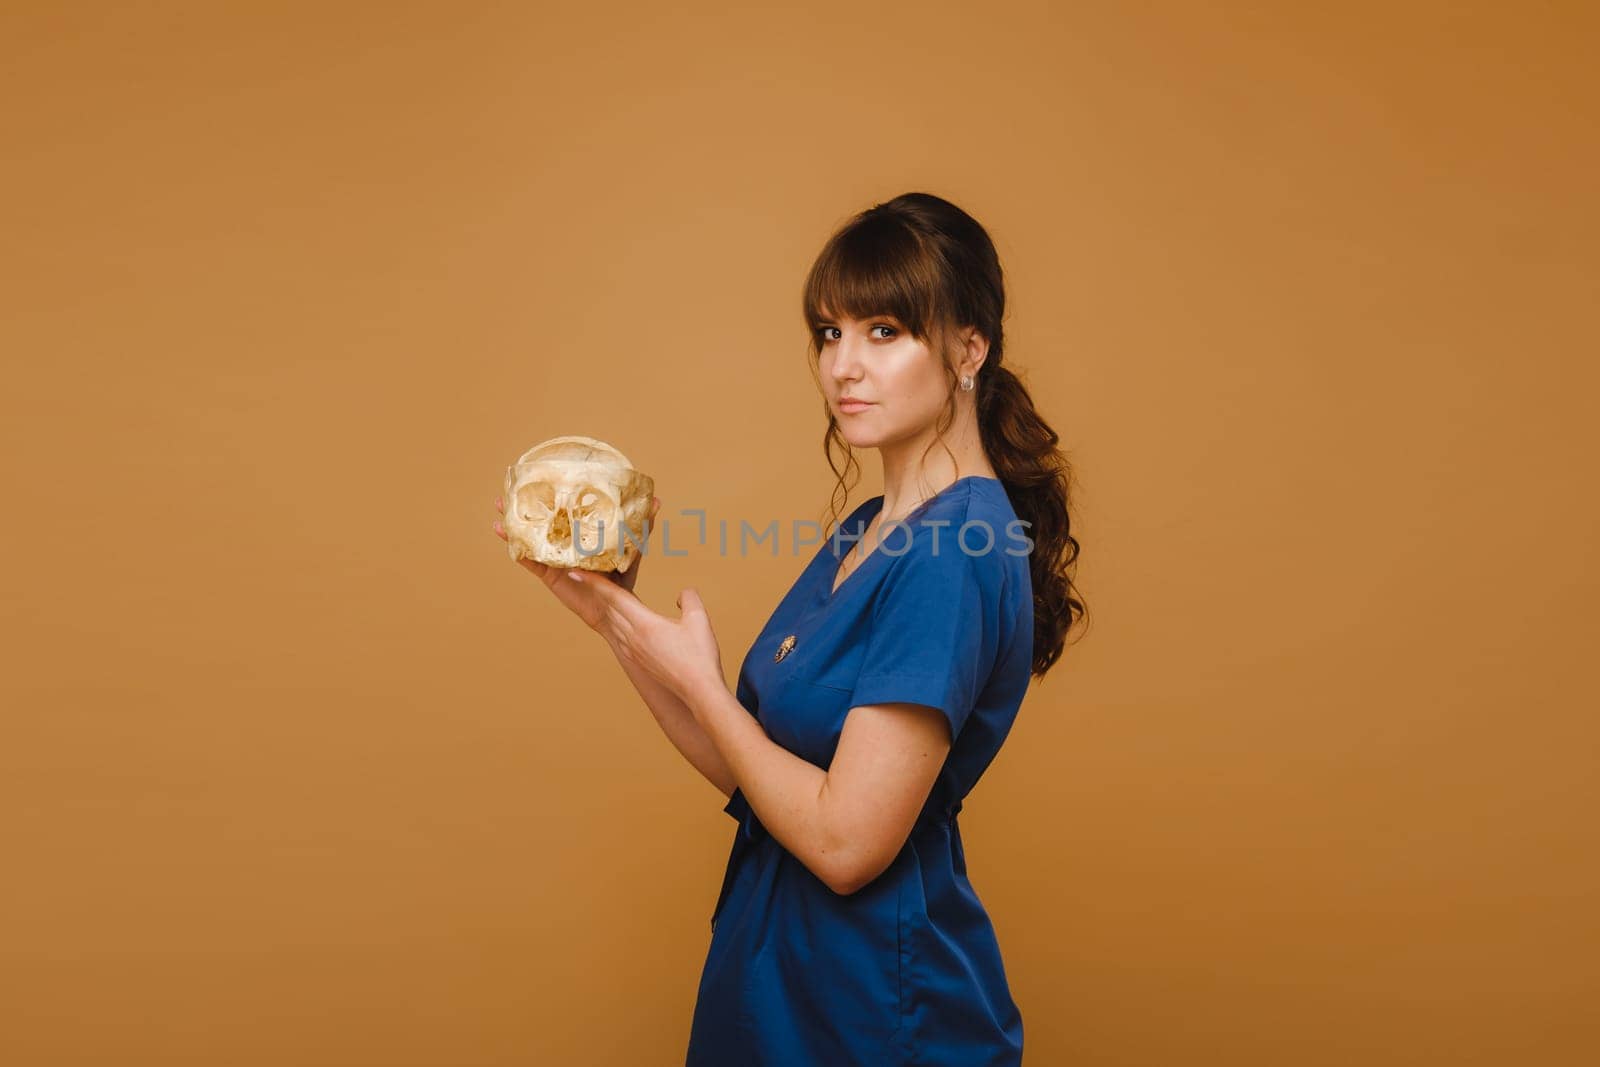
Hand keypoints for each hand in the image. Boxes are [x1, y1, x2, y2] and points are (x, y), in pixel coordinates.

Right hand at [492, 493, 659, 631]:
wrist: (614, 610)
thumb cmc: (623, 579)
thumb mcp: (632, 548)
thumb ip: (642, 526)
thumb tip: (656, 501)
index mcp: (581, 535)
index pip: (565, 511)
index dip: (552, 496)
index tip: (540, 476)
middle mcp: (565, 543)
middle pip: (542, 520)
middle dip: (526, 505)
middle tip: (512, 488)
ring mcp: (555, 557)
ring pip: (530, 536)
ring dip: (514, 521)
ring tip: (500, 506)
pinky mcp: (549, 573)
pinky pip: (528, 558)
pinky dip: (514, 545)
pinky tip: (502, 531)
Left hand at [571, 574, 725, 707]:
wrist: (698, 690)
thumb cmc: (699, 656)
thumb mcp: (698, 619)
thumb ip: (688, 598)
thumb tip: (682, 594)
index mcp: (644, 624)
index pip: (613, 597)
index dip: (594, 582)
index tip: (576, 573)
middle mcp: (632, 637)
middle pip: (608, 607)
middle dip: (595, 590)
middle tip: (584, 575)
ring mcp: (632, 650)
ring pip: (611, 622)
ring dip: (603, 606)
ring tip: (600, 594)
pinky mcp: (636, 659)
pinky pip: (618, 635)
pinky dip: (613, 622)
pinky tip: (618, 620)